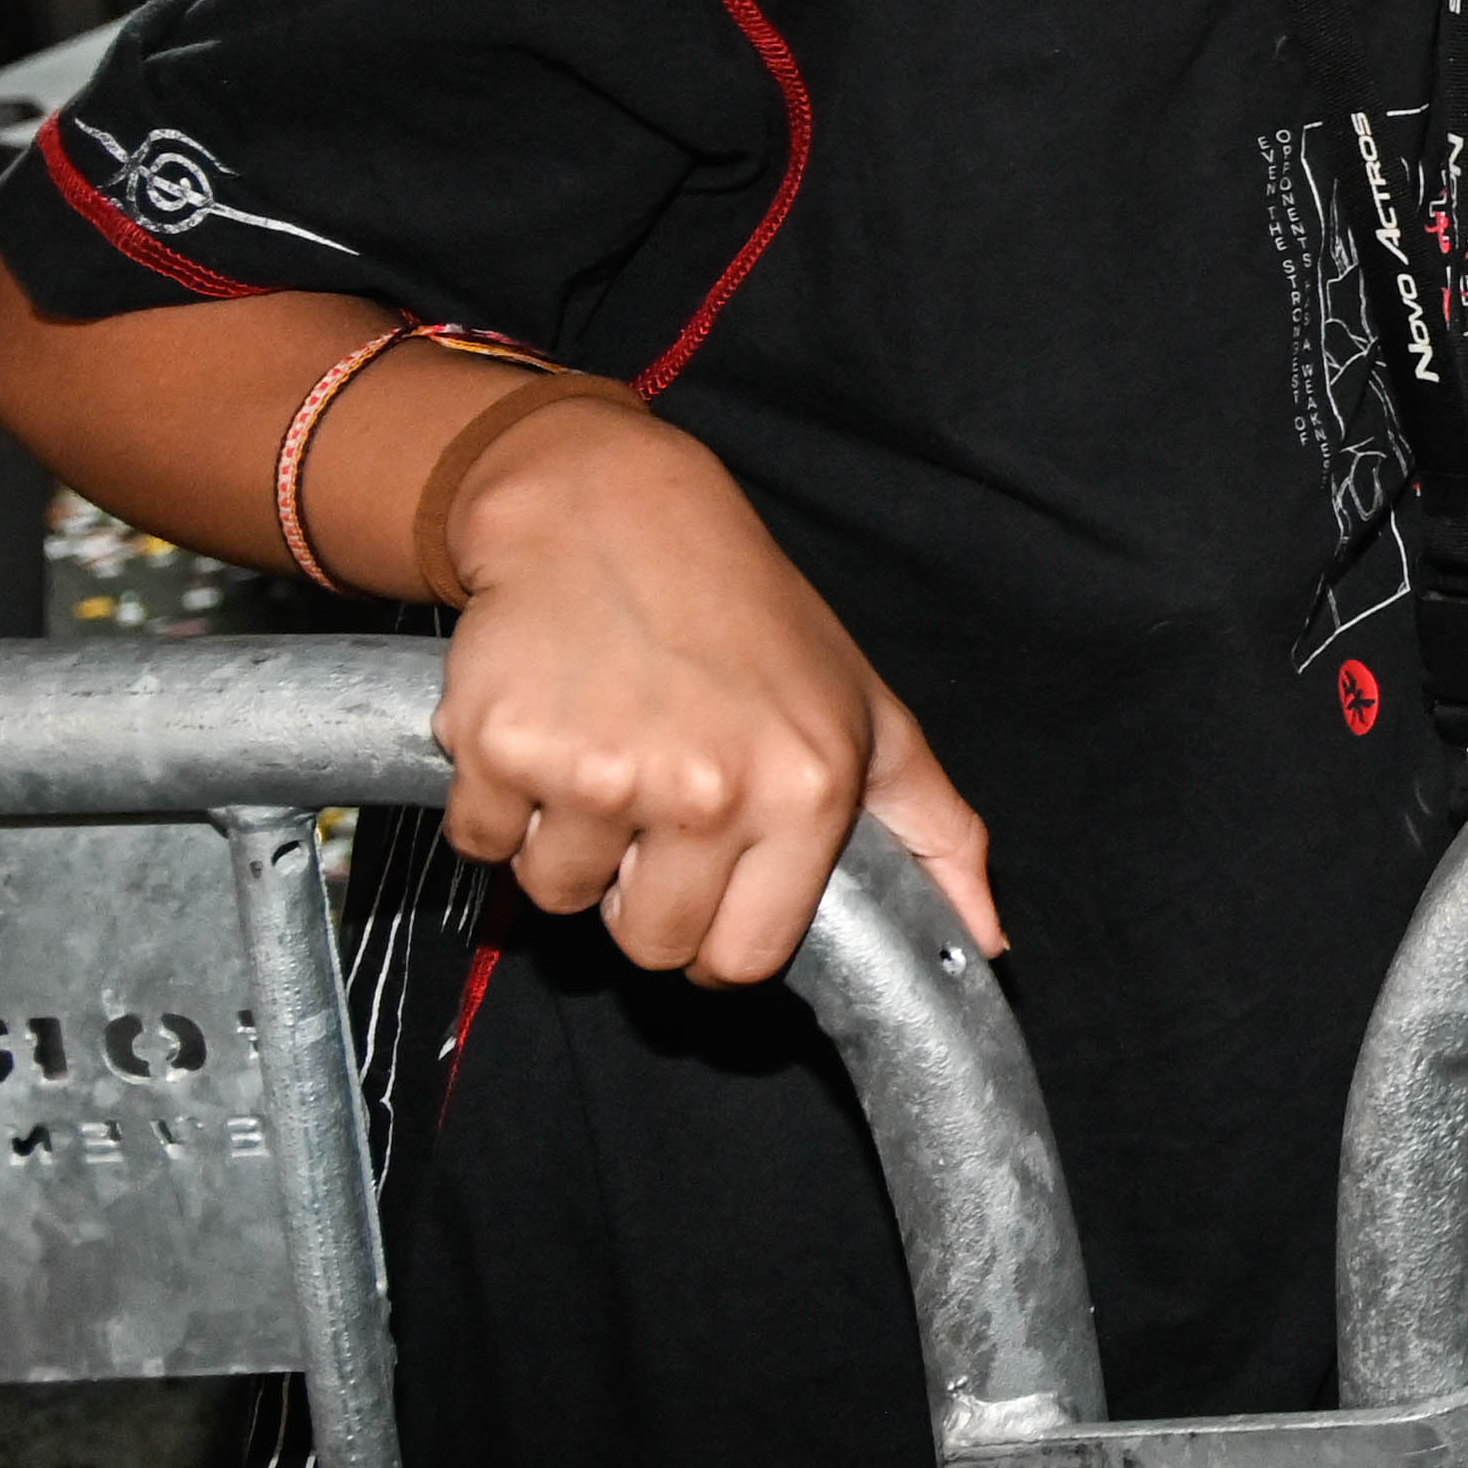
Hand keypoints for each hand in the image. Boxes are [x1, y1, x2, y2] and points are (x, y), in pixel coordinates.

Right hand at [425, 397, 1000, 985]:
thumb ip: (935, 833)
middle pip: (648, 943)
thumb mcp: (869, 713)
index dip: (719, 939)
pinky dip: (499, 804)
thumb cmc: (748, 615)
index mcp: (806, 789)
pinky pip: (483, 843)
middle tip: (654, 804)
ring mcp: (599, 770)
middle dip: (640, 894)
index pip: (745, 957)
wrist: (610, 511)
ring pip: (558, 895)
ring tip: (605, 749)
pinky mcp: (501, 747)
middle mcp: (707, 789)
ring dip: (568, 843)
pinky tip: (546, 730)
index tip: (710, 894)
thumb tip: (985, 940)